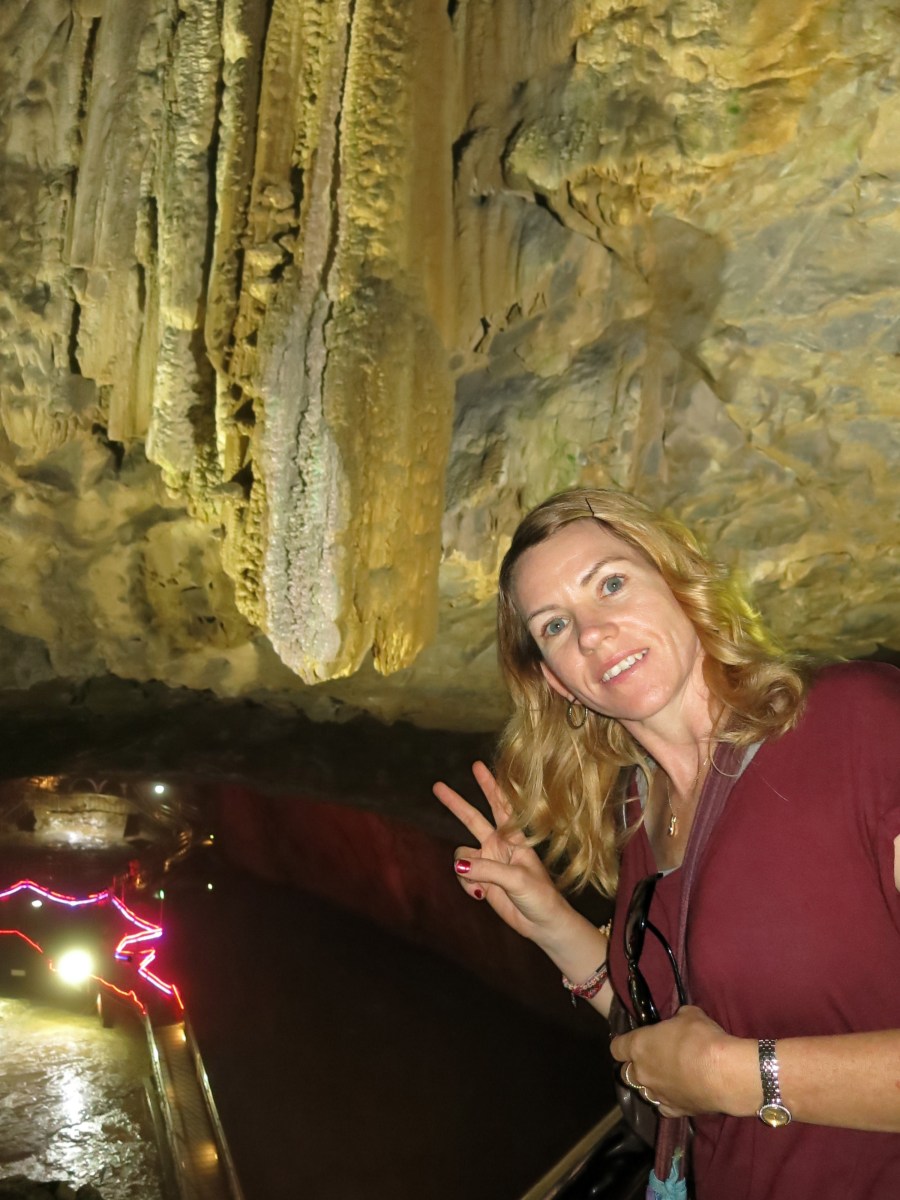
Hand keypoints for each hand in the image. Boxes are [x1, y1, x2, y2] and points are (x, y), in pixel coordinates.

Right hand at [433, 761, 570, 946]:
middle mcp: (499, 845)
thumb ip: (488, 869)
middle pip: (473, 818)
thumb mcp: (517, 879)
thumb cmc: (540, 896)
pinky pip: (462, 874)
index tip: (477, 765)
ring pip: (462, 855)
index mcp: (515, 838)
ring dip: (466, 870)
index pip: (501, 805)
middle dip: (456, 803)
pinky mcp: (481, 879)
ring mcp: (488, 861)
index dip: (490, 785)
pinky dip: (467, 884)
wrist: (541, 923)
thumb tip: (459, 864)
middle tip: (437, 786)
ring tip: (482, 888)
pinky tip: (481, 895)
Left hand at [609, 1006, 743, 1117]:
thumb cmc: (700, 1038)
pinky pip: (664, 1107)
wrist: (723, 1074)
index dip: (622, 1044)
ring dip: (652, 1084)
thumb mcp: (689, 1015)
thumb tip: (679, 1020)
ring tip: (669, 1078)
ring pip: (645, 1091)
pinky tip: (679, 1094)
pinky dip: (669, 1101)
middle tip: (654, 1058)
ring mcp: (657, 1095)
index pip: (616, 1048)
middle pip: (627, 1073)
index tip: (632, 1041)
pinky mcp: (674, 1111)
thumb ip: (677, 1018)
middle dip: (636, 1066)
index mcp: (639, 1046)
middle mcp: (642, 1073)